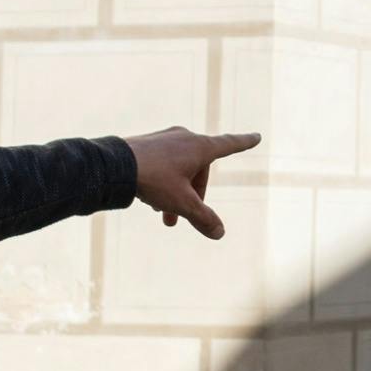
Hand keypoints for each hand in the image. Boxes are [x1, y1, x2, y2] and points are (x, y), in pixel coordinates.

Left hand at [126, 125, 258, 236]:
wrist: (114, 166)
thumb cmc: (154, 180)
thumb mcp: (182, 203)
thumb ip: (203, 218)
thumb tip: (220, 233)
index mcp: (200, 147)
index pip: (229, 145)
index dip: (244, 143)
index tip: (256, 136)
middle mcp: (185, 137)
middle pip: (199, 169)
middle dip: (193, 196)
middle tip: (178, 219)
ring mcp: (165, 138)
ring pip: (180, 168)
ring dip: (176, 192)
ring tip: (161, 214)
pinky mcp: (147, 143)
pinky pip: (164, 164)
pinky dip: (163, 182)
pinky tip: (148, 197)